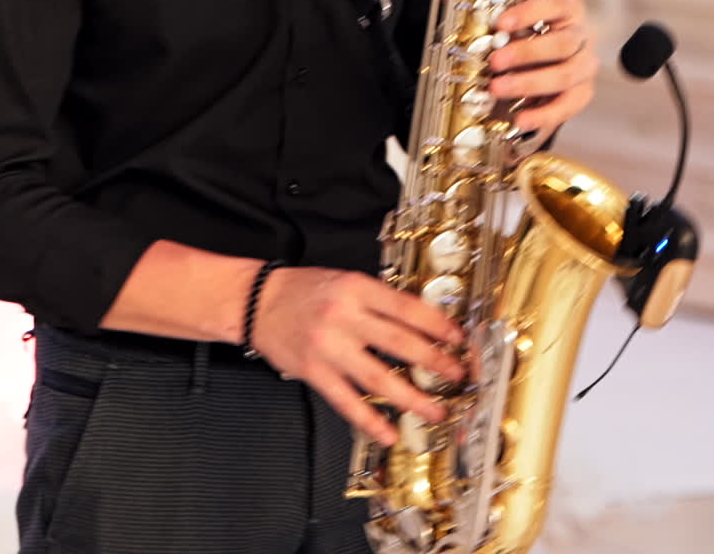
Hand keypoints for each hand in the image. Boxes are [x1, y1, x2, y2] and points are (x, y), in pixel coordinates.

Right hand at [252, 268, 465, 445]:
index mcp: (355, 289)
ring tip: (433, 409)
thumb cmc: (301, 291)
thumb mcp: (344, 281)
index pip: (407, 308)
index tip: (458, 340)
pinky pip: (346, 400)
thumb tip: (420, 325)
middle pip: (400, 343)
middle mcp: (343, 317)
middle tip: (457, 375)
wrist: (255, 301)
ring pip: (378, 377)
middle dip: (435, 362)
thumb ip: (378, 301)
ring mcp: (328, 347)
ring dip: (411, 397)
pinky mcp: (313, 371)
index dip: (438, 326)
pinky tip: (387, 432)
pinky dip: (369, 420)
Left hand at [488, 0, 598, 136]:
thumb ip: (477, 1)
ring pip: (566, 75)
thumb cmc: (523, 33)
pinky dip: (544, 114)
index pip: (556, 5)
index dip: (529, 12)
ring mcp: (583, 66)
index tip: (499, 23)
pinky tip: (520, 119)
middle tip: (494, 62)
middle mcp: (580, 36)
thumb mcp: (505, 15)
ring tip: (496, 88)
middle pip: (562, 43)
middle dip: (526, 53)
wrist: (540, 62)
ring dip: (529, 83)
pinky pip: (569, 105)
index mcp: (566, 9)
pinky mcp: (580, 93)